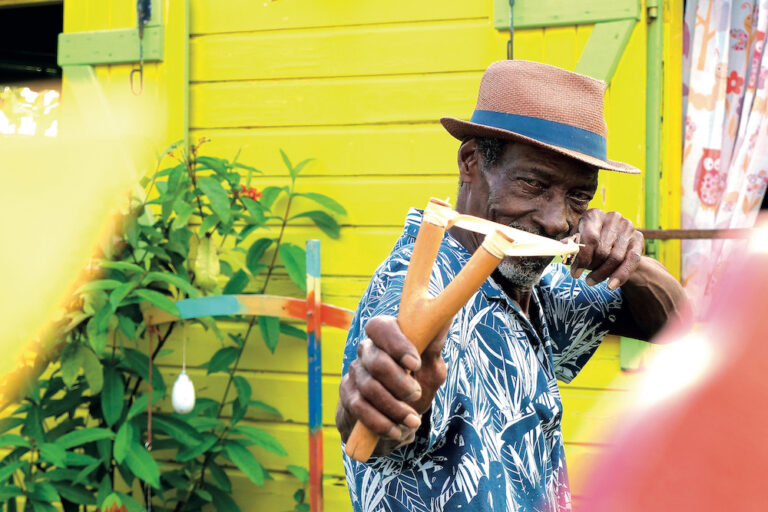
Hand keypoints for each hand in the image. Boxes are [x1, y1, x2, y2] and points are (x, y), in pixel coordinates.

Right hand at [336, 315, 447, 454]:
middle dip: (400, 383)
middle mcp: (367, 350)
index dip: (395, 344)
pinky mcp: (347, 397)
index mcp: (386, 336)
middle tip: (416, 395)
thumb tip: (445, 316)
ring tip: (413, 420)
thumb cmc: (416, 386)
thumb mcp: (431, 368)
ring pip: (369, 387)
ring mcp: (354, 373)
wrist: (397, 422)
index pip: (379, 327)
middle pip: (376, 360)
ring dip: (395, 407)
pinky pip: (360, 408)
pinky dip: (381, 422)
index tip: (415, 363)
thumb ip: (434, 345)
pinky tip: (397, 430)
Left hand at [568, 209, 643, 289]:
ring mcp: (627, 227)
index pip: (590, 238)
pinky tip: (611, 285)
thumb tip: (563, 246)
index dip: (582, 258)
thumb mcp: (578, 241)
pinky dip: (621, 275)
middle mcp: (612, 217)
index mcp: (594, 215)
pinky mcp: (638, 238)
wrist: (614, 243)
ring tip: (592, 281)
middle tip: (585, 278)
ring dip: (603, 273)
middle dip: (592, 267)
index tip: (575, 274)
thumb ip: (571, 244)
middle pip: (602, 250)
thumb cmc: (590, 242)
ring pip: (616, 257)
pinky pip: (631, 261)